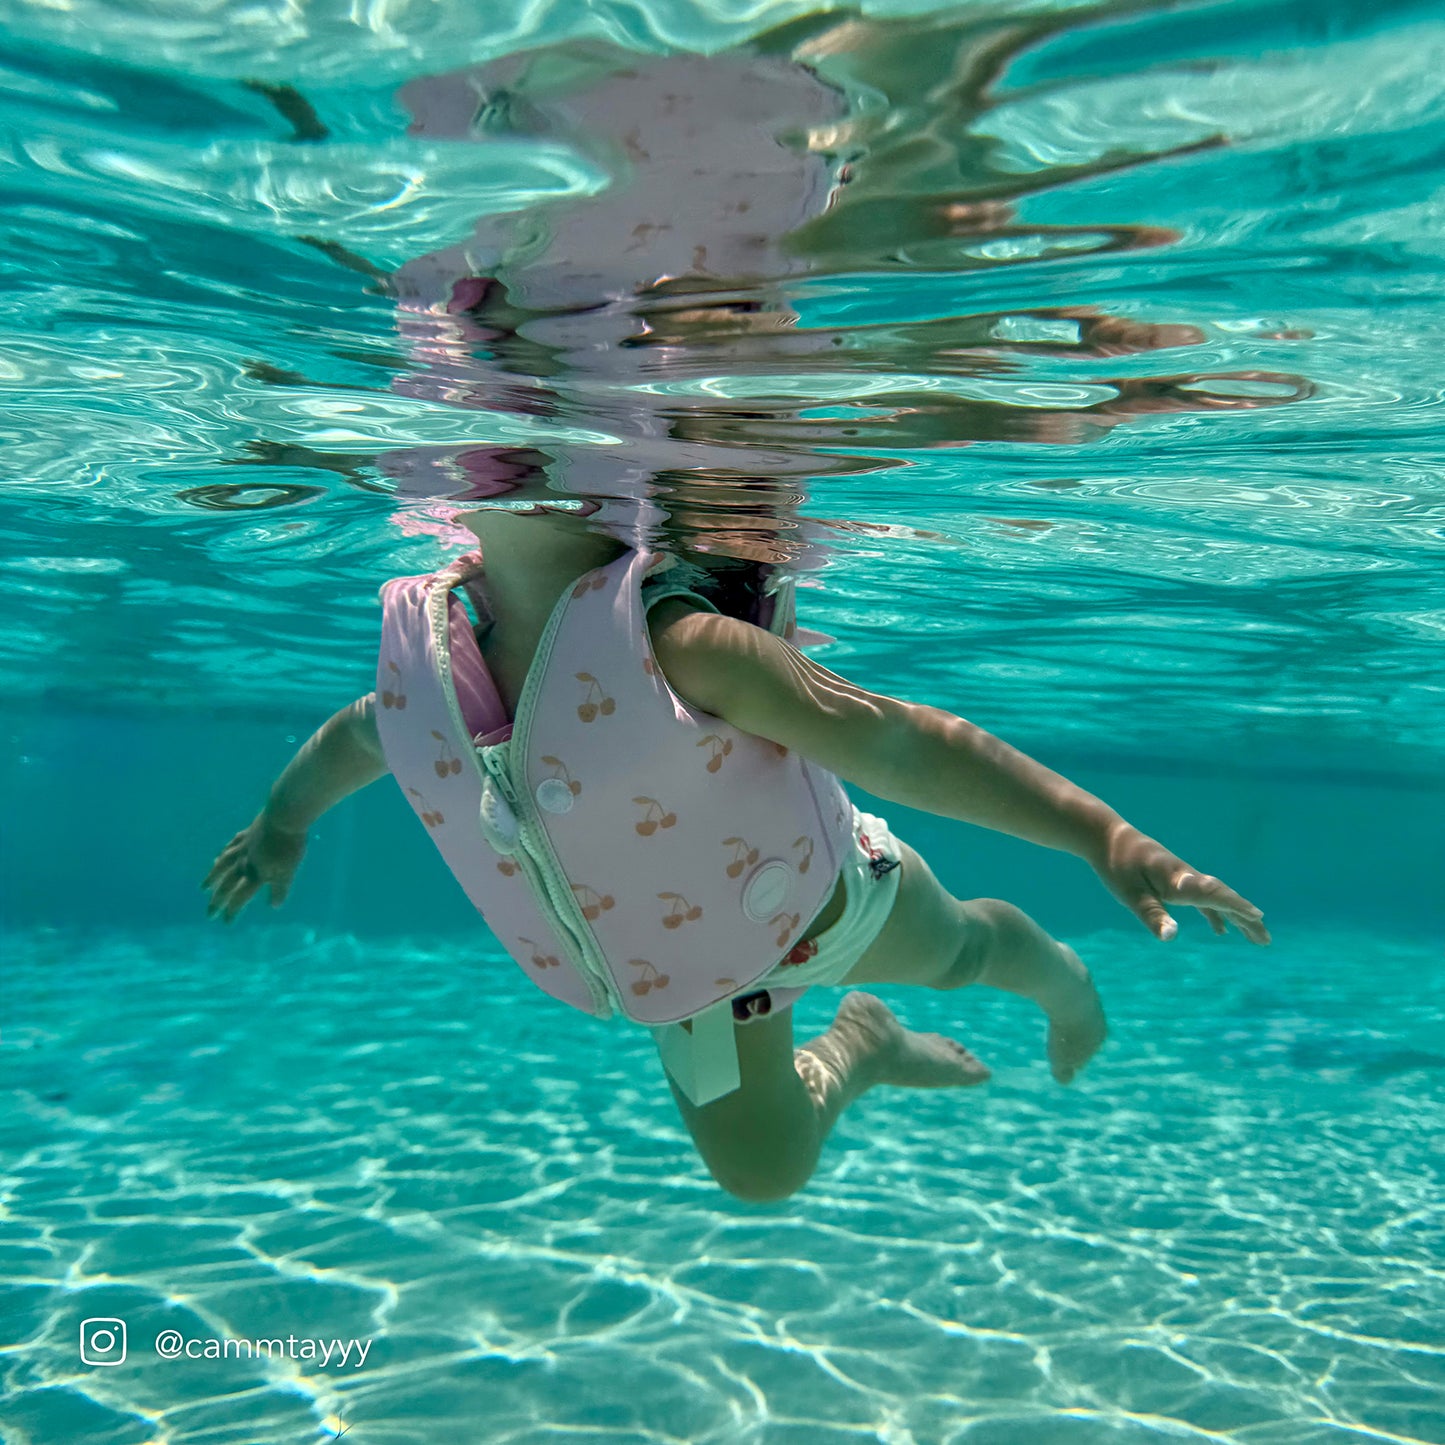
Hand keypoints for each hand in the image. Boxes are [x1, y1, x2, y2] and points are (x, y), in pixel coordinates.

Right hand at [202, 812, 305, 922]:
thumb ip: (279, 889)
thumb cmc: (288, 846)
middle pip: (227, 885)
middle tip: (209, 914)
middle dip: (217, 901)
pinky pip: (229, 848)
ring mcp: (242, 847)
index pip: (240, 897)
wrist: (284, 817)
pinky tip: (219, 857)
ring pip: (222, 866)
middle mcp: (243, 863)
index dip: (232, 910)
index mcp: (255, 874)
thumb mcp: (288, 871)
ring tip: (203, 888)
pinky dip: (223, 855)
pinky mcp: (246, 834)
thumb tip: (273, 906)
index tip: (225, 922)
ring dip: (212, 878)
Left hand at [1090, 824, 1269, 944]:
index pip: (1215, 896)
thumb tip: (1172, 937)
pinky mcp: (1174, 878)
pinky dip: (1215, 913)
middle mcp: (1187, 876)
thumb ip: (1153, 915)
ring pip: (1217, 899)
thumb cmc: (1117, 865)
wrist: (1107, 836)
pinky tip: (1219, 930)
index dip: (1237, 907)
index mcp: (1179, 880)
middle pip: (1224, 898)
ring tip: (1255, 936)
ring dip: (1237, 918)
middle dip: (1246, 919)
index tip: (1259, 918)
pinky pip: (1202, 898)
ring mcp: (1183, 877)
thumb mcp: (1130, 894)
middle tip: (1266, 940)